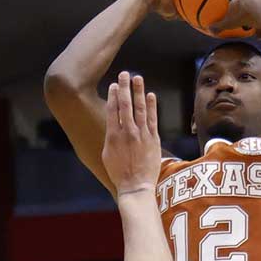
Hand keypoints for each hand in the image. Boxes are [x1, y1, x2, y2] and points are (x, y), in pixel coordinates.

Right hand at [101, 71, 160, 195]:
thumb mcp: (107, 154)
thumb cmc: (119, 173)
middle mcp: (127, 132)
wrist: (136, 186)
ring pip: (139, 108)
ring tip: (137, 78)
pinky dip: (151, 106)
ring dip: (138, 91)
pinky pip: (152, 119)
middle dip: (125, 87)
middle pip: (125, 105)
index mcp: (113, 136)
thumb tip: (112, 125)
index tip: (114, 85)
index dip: (113, 95)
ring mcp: (141, 134)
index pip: (112, 110)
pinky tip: (150, 95)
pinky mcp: (153, 139)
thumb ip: (110, 137)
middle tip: (124, 74)